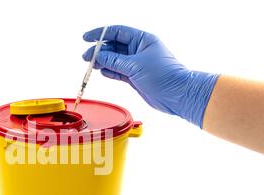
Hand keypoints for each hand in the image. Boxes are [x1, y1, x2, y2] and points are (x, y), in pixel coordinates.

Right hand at [83, 25, 218, 126]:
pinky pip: (118, 71)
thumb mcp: (135, 65)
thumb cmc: (164, 76)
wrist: (177, 95)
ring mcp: (137, 64)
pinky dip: (109, 71)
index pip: (117, 32)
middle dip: (99, 50)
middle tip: (86, 57)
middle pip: (114, 46)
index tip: (86, 38)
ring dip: (102, 62)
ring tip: (90, 65)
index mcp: (142, 40)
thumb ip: (114, 61)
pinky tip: (101, 71)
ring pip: (114, 60)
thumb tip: (98, 56)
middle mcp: (139, 50)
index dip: (100, 34)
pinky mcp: (135, 77)